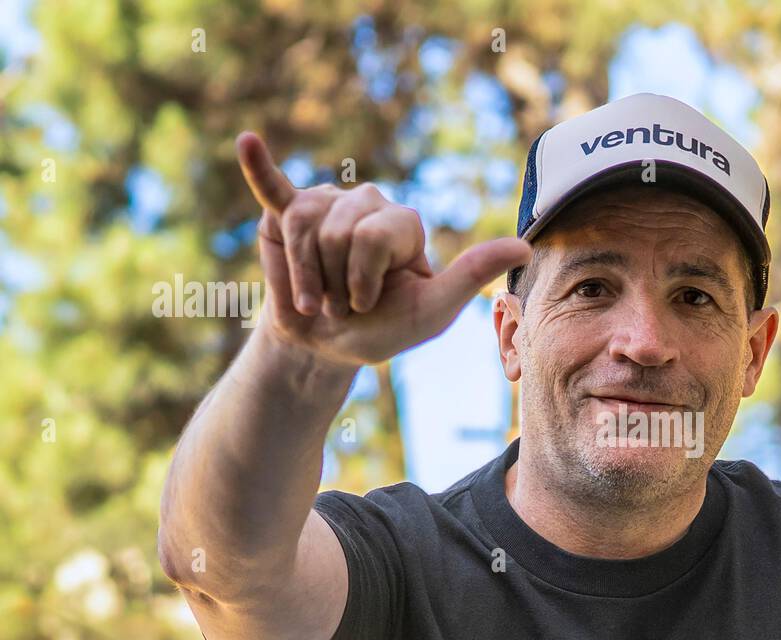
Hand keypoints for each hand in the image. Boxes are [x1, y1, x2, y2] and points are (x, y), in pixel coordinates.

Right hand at [235, 131, 531, 367]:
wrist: (325, 348)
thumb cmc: (382, 329)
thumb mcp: (430, 310)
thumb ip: (470, 274)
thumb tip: (525, 245)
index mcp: (403, 223)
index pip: (378, 233)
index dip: (364, 276)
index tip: (367, 302)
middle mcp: (367, 204)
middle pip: (342, 227)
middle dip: (335, 278)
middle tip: (339, 300)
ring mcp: (324, 204)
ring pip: (306, 225)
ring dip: (305, 276)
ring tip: (315, 293)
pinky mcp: (284, 213)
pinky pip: (273, 188)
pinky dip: (258, 167)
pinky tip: (247, 142)